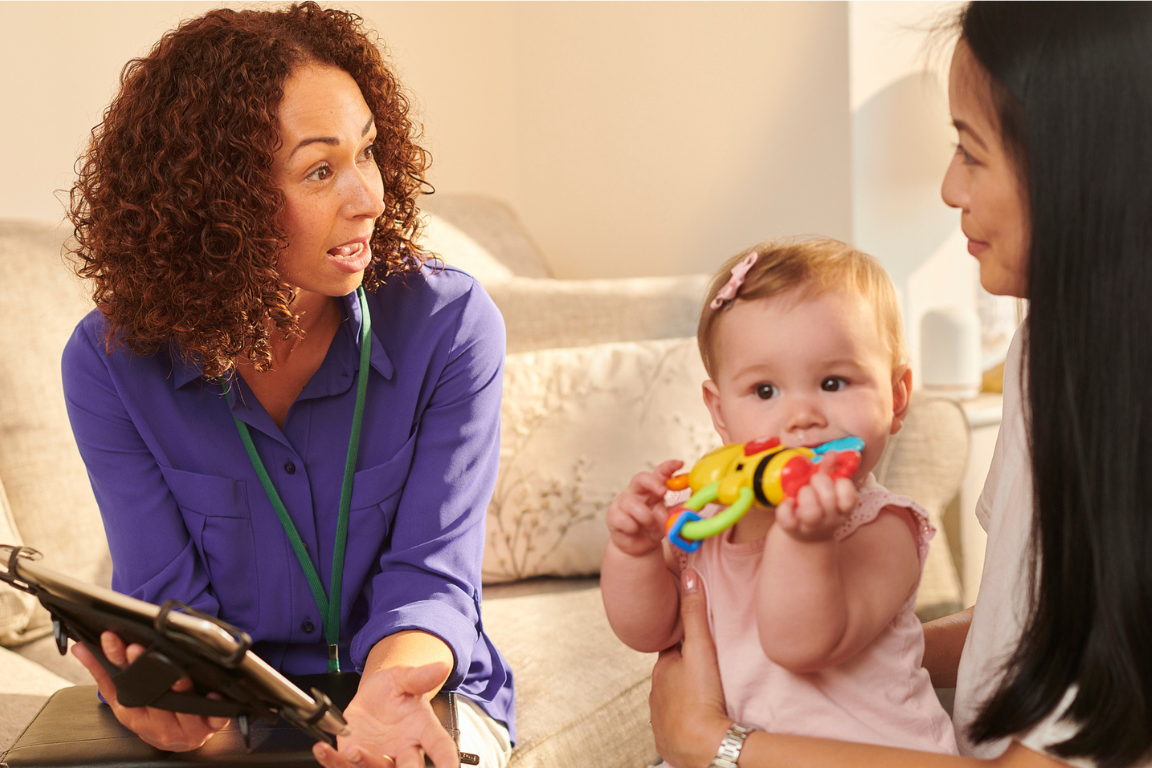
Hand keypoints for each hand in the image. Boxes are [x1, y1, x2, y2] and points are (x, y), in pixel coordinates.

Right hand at [72, 631, 228, 750]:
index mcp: (133, 714)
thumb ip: (103, 672)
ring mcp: (184, 728)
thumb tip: (81, 648)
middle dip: (146, 671)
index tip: (118, 643)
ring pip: (181, 709)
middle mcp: (157, 724)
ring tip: (178, 676)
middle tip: (140, 650)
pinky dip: (215, 708)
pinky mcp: (209, 728)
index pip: (124, 685)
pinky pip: (214, 719)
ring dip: (180, 691)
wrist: (178, 741)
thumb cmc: (150, 715)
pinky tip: (214, 695)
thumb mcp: (123, 698)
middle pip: (152, 697)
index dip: (118, 662)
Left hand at [313, 662, 459, 767]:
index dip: (446, 760)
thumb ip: (420, 677)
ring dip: (364, 764)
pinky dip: (331, 760)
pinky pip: (342, 766)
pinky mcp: (354, 760)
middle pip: (409, 767)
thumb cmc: (392, 690)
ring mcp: (379, 758)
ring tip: (352, 750)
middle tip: (388, 758)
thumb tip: (441, 666)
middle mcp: (404, 750)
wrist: (372, 697)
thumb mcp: (404, 677)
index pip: (440, 747)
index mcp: (422, 730)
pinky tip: (322, 749)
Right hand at [606, 460, 683, 556]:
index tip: (680, 464)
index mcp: (651, 490)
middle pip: (640, 478)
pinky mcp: (613, 516)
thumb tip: (693, 504)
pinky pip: (624, 519)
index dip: (668, 467)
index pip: (659, 473)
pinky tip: (634, 531)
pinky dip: (633, 527)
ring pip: (633, 503)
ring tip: (651, 526)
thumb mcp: (668, 519)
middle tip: (663, 491)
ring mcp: (622, 503)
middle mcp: (636, 492)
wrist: (637, 548)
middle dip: (652, 482)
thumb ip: (677, 511)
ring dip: (646, 517)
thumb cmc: (652, 529)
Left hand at [649, 568, 731, 767]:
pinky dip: (684, 720)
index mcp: (662, 668)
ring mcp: (659, 718)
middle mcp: (655, 692)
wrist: (704, 747)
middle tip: (706, 670)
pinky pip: (674, 724)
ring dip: (685, 696)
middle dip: (684, 670)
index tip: (694, 640)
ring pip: (672, 699)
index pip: (671, 648)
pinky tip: (698, 720)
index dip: (682, 642)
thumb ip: (695, 612)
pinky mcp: (667, 740)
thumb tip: (688, 574)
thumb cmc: (702, 697)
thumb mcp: (701, 649)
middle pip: (672, 674)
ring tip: (705, 696)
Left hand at [774, 451, 857, 540]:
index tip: (833, 480)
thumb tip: (833, 454)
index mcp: (842, 509)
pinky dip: (786, 506)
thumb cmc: (819, 506)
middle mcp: (830, 520)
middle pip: (828, 498)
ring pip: (811, 512)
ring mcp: (811, 526)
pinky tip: (789, 502)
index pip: (850, 498)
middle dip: (818, 482)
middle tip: (813, 481)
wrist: (805, 533)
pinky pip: (787, 518)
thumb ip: (830, 471)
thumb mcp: (828, 490)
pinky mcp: (792, 529)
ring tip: (801, 493)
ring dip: (804, 495)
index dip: (841, 485)